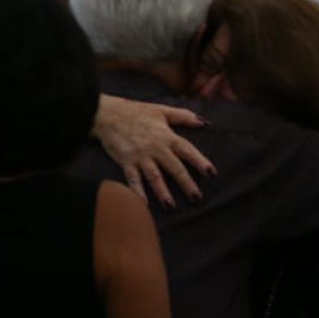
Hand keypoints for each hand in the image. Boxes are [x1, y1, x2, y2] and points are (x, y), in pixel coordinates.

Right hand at [94, 96, 215, 207]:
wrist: (106, 114)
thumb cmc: (135, 112)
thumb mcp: (162, 110)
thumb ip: (184, 117)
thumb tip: (205, 123)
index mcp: (166, 136)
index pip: (187, 150)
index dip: (200, 161)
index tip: (212, 174)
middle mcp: (156, 148)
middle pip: (175, 168)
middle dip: (187, 184)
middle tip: (197, 198)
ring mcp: (140, 156)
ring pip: (154, 177)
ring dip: (163, 193)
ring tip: (171, 207)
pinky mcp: (126, 162)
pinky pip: (133, 179)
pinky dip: (137, 192)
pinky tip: (142, 205)